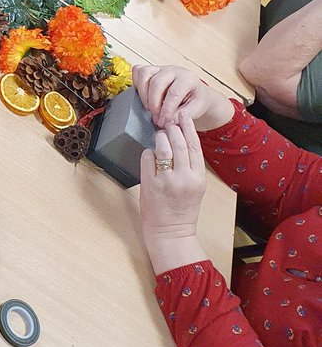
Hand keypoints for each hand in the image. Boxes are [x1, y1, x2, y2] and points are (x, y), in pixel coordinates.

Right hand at [133, 64, 232, 131]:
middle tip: (156, 117)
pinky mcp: (151, 70)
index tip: (163, 122)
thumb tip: (168, 121)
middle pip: (156, 82)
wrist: (195, 92)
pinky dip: (137, 83)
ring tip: (149, 108)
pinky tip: (143, 97)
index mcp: (187, 79)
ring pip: (144, 73)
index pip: (174, 93)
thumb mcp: (196, 110)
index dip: (166, 110)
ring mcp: (161, 68)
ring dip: (143, 94)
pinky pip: (138, 70)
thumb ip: (182, 115)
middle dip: (154, 103)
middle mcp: (173, 70)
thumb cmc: (196, 100)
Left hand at [139, 120, 207, 272]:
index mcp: (198, 178)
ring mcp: (167, 181)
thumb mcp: (195, 186)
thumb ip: (190, 166)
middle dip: (172, 129)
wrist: (171, 232)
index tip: (184, 115)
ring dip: (160, 137)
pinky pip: (148, 158)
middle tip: (168, 123)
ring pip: (163, 147)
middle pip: (178, 143)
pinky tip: (150, 155)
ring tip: (159, 136)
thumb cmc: (182, 209)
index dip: (188, 128)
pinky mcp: (151, 184)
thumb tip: (179, 140)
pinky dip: (148, 153)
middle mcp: (184, 178)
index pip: (194, 146)